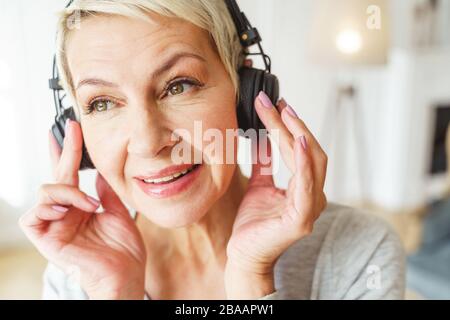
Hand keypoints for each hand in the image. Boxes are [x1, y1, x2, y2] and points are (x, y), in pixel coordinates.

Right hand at [19, 120, 145, 298]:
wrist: (126, 275)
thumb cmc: (124, 251)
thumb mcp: (119, 214)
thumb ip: (107, 193)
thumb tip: (101, 173)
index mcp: (81, 207)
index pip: (70, 175)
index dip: (68, 153)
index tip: (72, 130)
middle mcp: (66, 213)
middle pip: (58, 176)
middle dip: (65, 151)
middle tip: (72, 130)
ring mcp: (55, 225)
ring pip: (45, 191)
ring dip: (68, 191)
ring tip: (90, 204)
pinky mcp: (47, 239)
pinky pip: (34, 216)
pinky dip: (51, 207)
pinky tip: (69, 210)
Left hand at [225, 93, 327, 298]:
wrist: (243, 253)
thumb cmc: (253, 223)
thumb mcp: (258, 184)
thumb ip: (265, 162)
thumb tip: (261, 136)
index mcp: (305, 188)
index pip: (302, 150)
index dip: (290, 126)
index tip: (276, 104)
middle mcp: (313, 195)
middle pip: (311, 151)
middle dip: (294, 124)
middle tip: (278, 103)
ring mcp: (311, 207)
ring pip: (311, 161)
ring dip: (297, 134)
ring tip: (284, 112)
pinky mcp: (302, 218)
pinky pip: (305, 185)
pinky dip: (304, 162)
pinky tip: (299, 141)